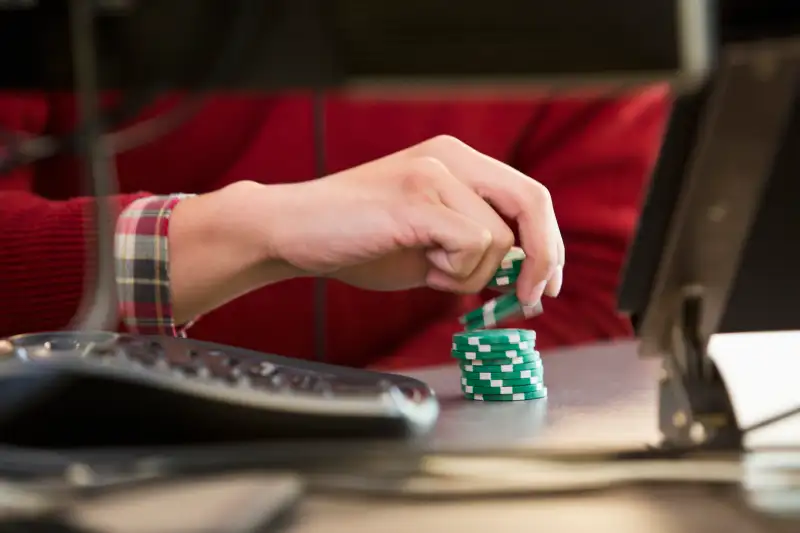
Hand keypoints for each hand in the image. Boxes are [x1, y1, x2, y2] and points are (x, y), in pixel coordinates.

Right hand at [257, 135, 563, 304]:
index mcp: (457, 161)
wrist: (294, 232)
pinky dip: (452, 272)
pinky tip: (420, 267)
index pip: (528, 195)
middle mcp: (451, 157)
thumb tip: (522, 275)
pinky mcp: (417, 199)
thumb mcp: (430, 242)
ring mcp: (434, 173)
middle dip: (541, 259)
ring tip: (427, 268)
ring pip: (499, 239)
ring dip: (469, 273)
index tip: (544, 285)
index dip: (548, 242)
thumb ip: (474, 248)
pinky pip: (471, 245)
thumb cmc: (359, 240)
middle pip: (532, 203)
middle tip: (530, 300)